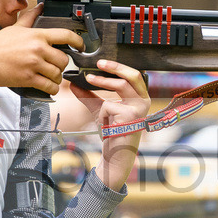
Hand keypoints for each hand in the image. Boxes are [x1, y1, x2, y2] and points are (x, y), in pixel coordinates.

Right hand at [0, 4, 84, 94]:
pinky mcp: (28, 79)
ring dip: (56, 78)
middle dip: (62, 65)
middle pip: (64, 59)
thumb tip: (39, 8)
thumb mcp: (14, 28)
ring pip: (58, 74)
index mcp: (36, 35)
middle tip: (55, 66)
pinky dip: (51, 89)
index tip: (81, 46)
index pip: (66, 36)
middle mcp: (37, 49)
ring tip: (50, 77)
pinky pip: (49, 86)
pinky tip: (48, 87)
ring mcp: (33, 64)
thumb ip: (29, 18)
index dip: (78, 42)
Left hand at [69, 60, 150, 190]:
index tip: (100, 63)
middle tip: (98, 63)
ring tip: (88, 80)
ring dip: (101, 82)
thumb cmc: (112, 133)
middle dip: (114, 67)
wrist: (115, 154)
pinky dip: (102, 114)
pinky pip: (108, 105)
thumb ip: (89, 96)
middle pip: (132, 75)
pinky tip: (106, 125)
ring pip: (119, 86)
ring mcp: (139, 108)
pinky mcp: (131, 116)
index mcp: (140, 97)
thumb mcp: (100, 110)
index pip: (132, 75)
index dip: (117, 67)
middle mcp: (143, 101)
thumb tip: (74, 83)